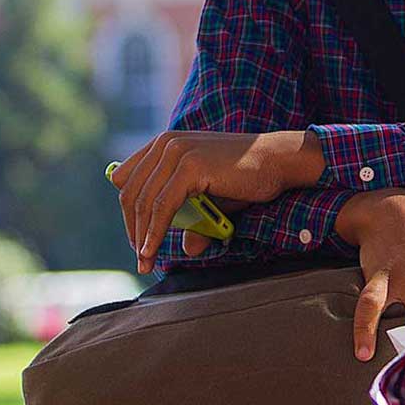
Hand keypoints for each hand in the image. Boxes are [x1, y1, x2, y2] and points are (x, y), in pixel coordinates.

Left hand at [112, 131, 324, 272]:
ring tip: (146, 261)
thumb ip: (194, 217)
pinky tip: (152, 251)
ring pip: (143, 202)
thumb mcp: (210, 198)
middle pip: (130, 193)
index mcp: (165, 143)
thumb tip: (188, 249)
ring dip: (141, 237)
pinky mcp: (190, 166)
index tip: (137, 237)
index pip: (127, 178)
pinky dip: (154, 233)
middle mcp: (166, 143)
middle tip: (140, 257)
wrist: (278, 161)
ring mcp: (177, 152)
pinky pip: (162, 207)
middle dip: (132, 229)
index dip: (128, 210)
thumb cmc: (247, 178)